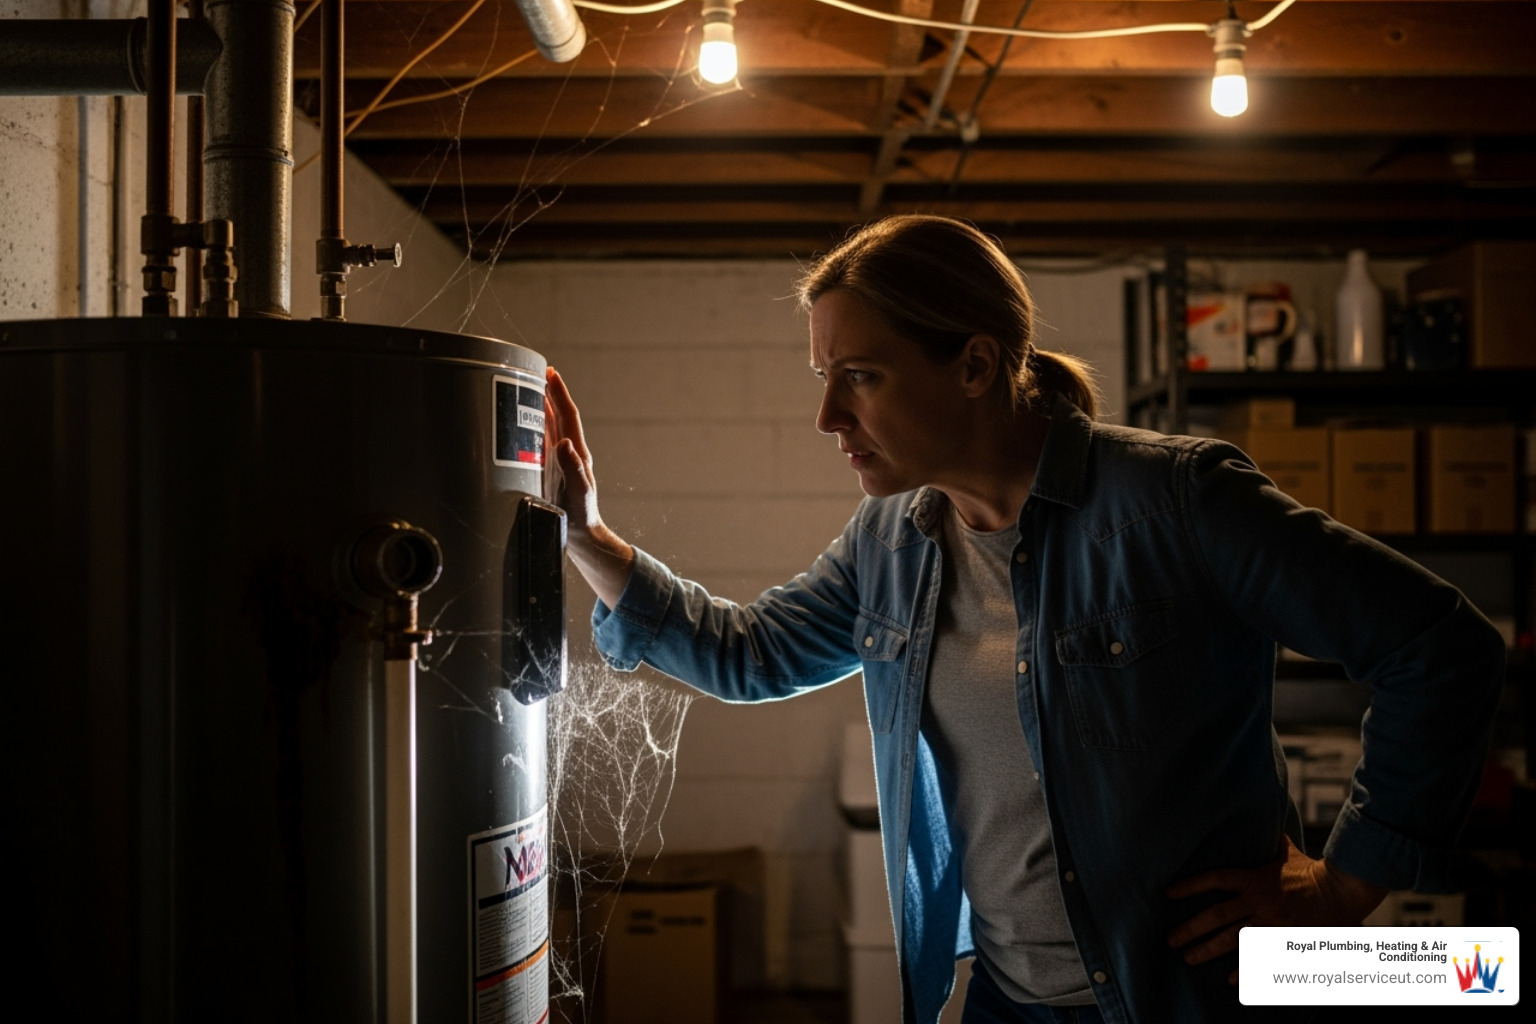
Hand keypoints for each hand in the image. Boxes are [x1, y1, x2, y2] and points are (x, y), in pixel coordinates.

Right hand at [543, 366, 633, 607]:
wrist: (581, 536)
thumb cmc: (581, 517)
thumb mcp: (578, 493)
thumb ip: (574, 469)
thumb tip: (566, 443)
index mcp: (577, 455)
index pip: (568, 417)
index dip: (559, 394)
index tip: (551, 373)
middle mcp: (569, 453)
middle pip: (559, 416)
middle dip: (550, 393)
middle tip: (537, 372)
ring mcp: (560, 461)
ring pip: (550, 426)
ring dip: (542, 407)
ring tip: (530, 388)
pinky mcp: (551, 470)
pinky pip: (542, 442)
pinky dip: (535, 427)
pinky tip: (525, 422)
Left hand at [1166, 835, 1387, 984]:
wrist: (1341, 891)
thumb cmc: (1311, 870)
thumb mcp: (1285, 851)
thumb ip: (1267, 841)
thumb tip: (1258, 816)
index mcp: (1254, 878)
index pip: (1215, 879)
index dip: (1191, 885)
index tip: (1169, 893)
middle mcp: (1258, 901)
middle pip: (1216, 916)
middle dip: (1190, 929)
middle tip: (1170, 939)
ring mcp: (1270, 923)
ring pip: (1232, 939)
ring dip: (1208, 949)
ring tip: (1188, 958)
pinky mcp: (1283, 940)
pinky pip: (1259, 957)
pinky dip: (1244, 970)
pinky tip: (1229, 980)